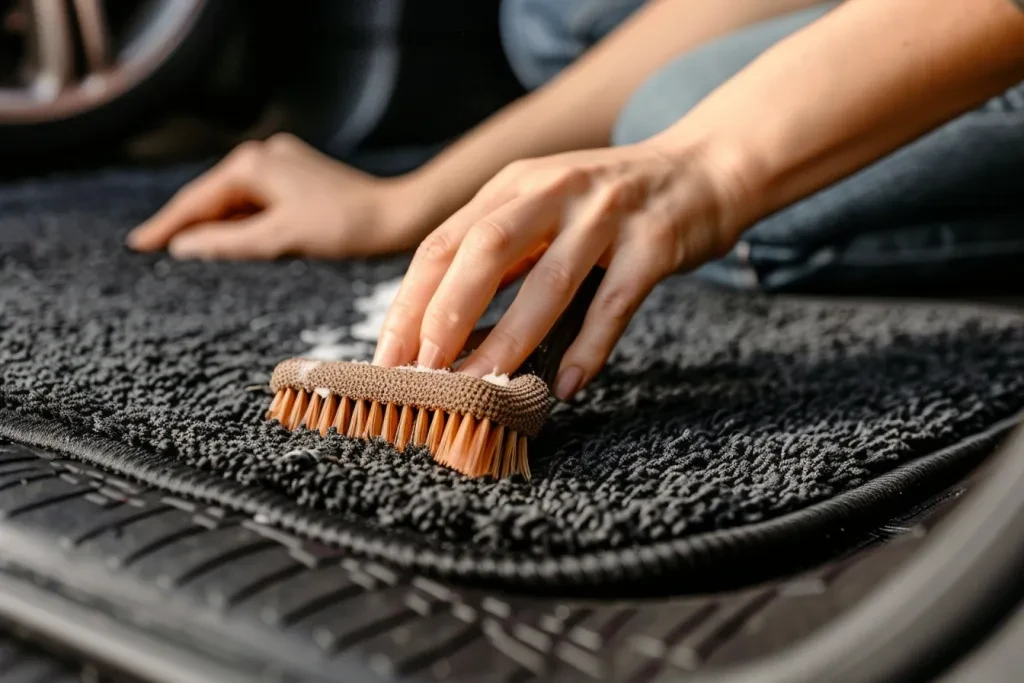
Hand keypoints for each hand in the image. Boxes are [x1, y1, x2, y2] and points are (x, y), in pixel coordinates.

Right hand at [127, 133, 428, 259]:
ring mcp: (283, 164)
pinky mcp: (299, 178)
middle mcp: (264, 154)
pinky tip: (232, 240)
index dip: (167, 226)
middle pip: (214, 197)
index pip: (197, 201)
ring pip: (236, 200)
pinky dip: (242, 222)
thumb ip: (228, 243)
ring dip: (216, 225)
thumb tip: (183, 247)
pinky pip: (258, 201)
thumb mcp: (280, 239)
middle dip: (187, 224)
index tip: (138, 247)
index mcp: (253, 164)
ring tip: (186, 251)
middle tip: (152, 251)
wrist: (396, 215)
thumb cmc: (343, 227)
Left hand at [372, 141, 738, 399]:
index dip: (409, 304)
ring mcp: (606, 214)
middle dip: (445, 317)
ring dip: (509, 341)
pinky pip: (614, 302)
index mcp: (513, 185)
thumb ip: (497, 255)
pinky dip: (589, 347)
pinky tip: (567, 386)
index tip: (387, 360)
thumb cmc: (608, 205)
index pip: (443, 244)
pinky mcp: (654, 243)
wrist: (701, 170)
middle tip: (423, 376)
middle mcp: (553, 190)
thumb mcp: (542, 208)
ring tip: (483, 389)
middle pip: (483, 252)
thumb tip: (440, 330)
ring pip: (548, 282)